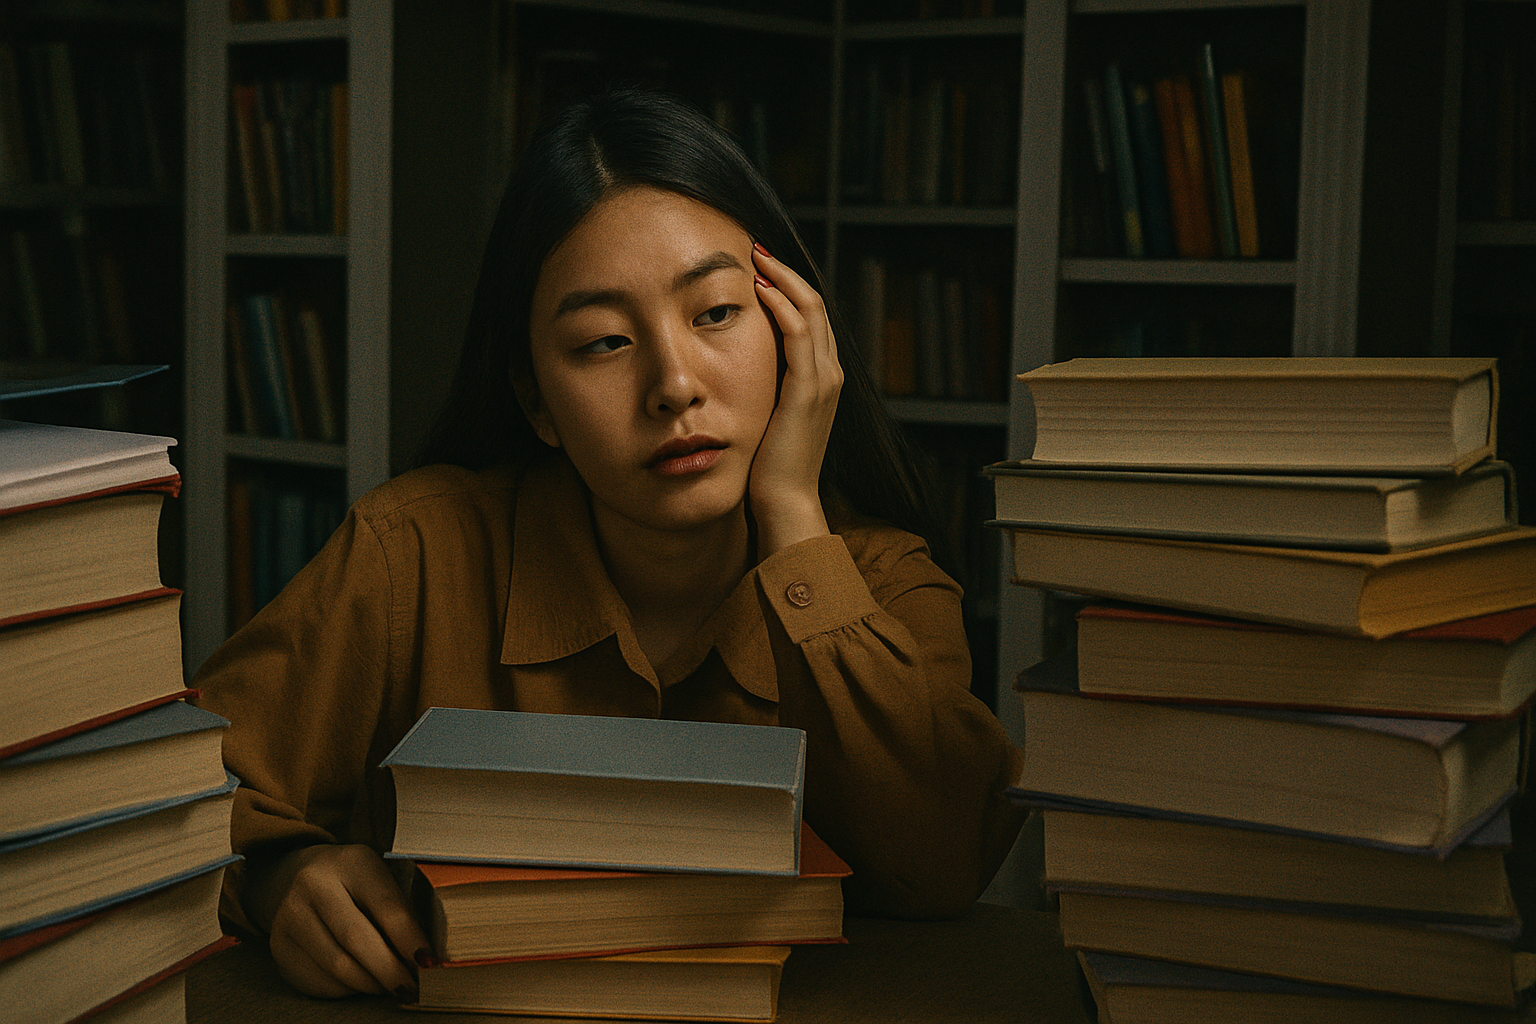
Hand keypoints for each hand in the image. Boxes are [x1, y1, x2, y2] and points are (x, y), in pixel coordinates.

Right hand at [245, 843, 429, 1000]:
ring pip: (336, 966)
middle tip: (411, 989)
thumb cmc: (356, 882)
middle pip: (356, 939)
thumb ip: (401, 911)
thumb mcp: (381, 879)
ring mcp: (290, 915)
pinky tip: (363, 984)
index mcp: (351, 861)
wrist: (299, 875)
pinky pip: (317, 981)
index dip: (410, 939)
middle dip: (389, 970)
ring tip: (391, 988)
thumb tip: (423, 959)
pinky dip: (347, 990)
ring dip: (370, 984)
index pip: (386, 905)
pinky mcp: (278, 945)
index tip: (429, 963)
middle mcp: (314, 884)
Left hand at [749, 242, 842, 559]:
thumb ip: (762, 387)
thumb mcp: (767, 414)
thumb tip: (736, 364)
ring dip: (782, 279)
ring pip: (810, 310)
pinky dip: (780, 306)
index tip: (757, 267)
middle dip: (784, 272)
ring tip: (755, 258)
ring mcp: (823, 380)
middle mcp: (830, 372)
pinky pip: (798, 334)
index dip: (787, 287)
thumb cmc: (768, 465)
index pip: (809, 317)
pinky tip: (758, 291)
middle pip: (814, 303)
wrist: (784, 502)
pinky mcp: (808, 389)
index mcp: (822, 377)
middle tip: (755, 248)